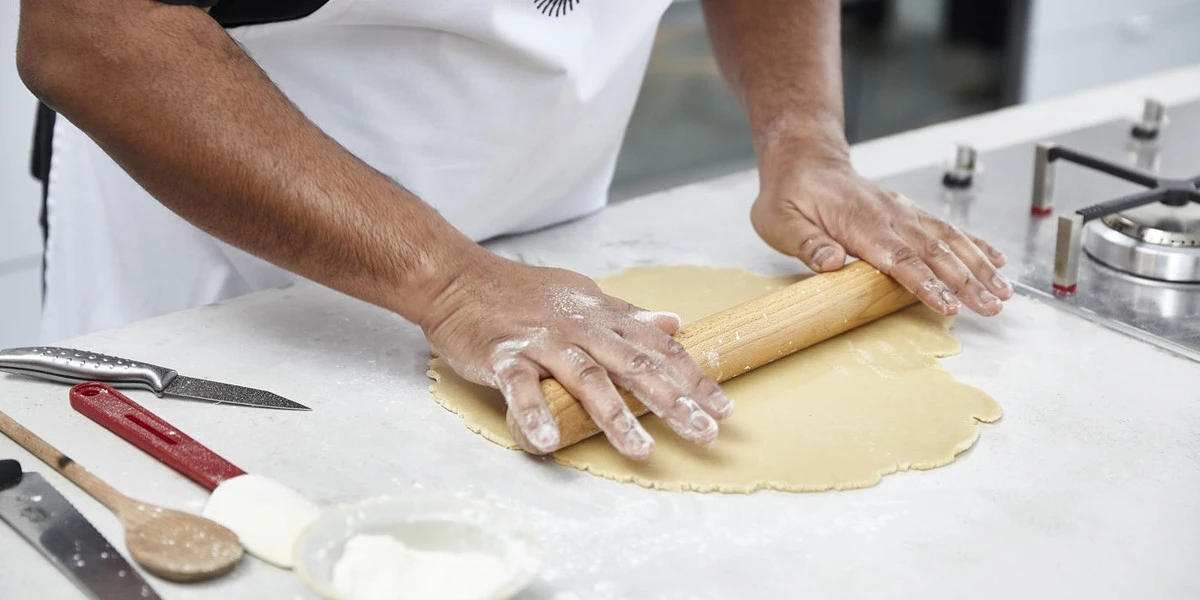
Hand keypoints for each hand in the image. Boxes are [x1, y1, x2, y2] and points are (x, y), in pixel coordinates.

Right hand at [419, 253, 733, 458]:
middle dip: (672, 401)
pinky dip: (535, 413)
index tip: (724, 407)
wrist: (459, 279)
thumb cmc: (521, 293)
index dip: (693, 377)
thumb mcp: (583, 297)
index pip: (657, 348)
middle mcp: (579, 329)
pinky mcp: (504, 357)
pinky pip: (522, 388)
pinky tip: (549, 442)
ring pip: (586, 378)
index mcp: (601, 318)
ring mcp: (542, 343)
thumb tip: (674, 322)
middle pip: (634, 365)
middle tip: (704, 432)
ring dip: (615, 415)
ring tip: (641, 451)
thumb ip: (628, 315)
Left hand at [751, 156, 1011, 315]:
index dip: (925, 283)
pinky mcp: (908, 212)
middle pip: (934, 252)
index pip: (898, 258)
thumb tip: (830, 262)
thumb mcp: (780, 222)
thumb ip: (806, 243)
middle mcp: (888, 215)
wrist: (804, 161)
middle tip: (991, 307)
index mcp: (858, 222)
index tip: (948, 305)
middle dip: (966, 281)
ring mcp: (902, 212)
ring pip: (948, 240)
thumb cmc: (790, 195)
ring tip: (1003, 291)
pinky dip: (974, 244)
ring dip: (978, 266)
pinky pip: (946, 228)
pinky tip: (996, 260)